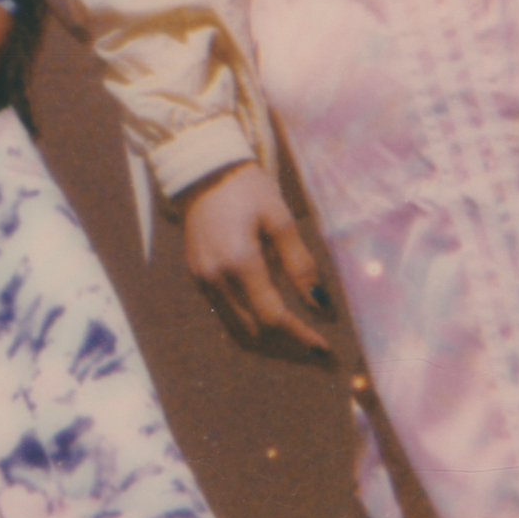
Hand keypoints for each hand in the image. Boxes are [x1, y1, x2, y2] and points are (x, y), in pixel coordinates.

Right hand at [180, 162, 335, 360]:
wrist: (203, 171)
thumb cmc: (247, 189)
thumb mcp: (280, 220)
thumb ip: (299, 264)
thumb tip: (318, 302)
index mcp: (239, 262)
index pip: (272, 315)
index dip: (300, 333)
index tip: (323, 346)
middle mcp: (215, 277)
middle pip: (254, 328)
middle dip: (285, 338)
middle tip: (313, 339)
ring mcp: (201, 279)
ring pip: (237, 324)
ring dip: (266, 332)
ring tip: (294, 329)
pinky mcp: (195, 275)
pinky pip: (224, 309)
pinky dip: (247, 317)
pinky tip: (267, 308)